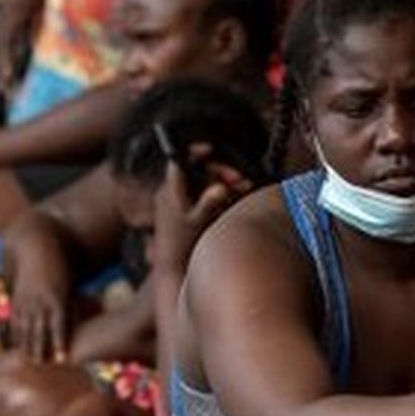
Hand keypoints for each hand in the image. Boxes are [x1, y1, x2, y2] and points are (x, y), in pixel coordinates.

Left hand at [2, 215, 70, 362]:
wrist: (38, 234)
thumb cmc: (28, 251)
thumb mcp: (20, 272)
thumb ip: (18, 287)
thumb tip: (15, 296)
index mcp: (17, 298)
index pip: (14, 328)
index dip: (16, 345)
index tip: (17, 363)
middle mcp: (25, 303)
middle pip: (24, 335)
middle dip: (27, 353)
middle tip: (29, 374)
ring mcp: (40, 301)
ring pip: (38, 333)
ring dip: (40, 352)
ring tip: (44, 370)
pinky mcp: (56, 297)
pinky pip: (57, 324)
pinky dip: (58, 341)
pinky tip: (61, 355)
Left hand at [150, 148, 253, 276]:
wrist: (171, 266)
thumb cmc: (181, 244)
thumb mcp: (198, 222)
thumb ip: (209, 203)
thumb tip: (222, 187)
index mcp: (171, 190)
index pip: (179, 160)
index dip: (194, 151)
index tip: (210, 149)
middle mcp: (172, 192)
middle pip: (198, 171)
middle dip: (221, 172)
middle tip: (240, 180)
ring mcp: (178, 201)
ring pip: (203, 183)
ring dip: (223, 183)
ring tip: (243, 188)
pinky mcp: (184, 211)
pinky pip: (201, 195)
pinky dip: (217, 195)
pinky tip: (234, 198)